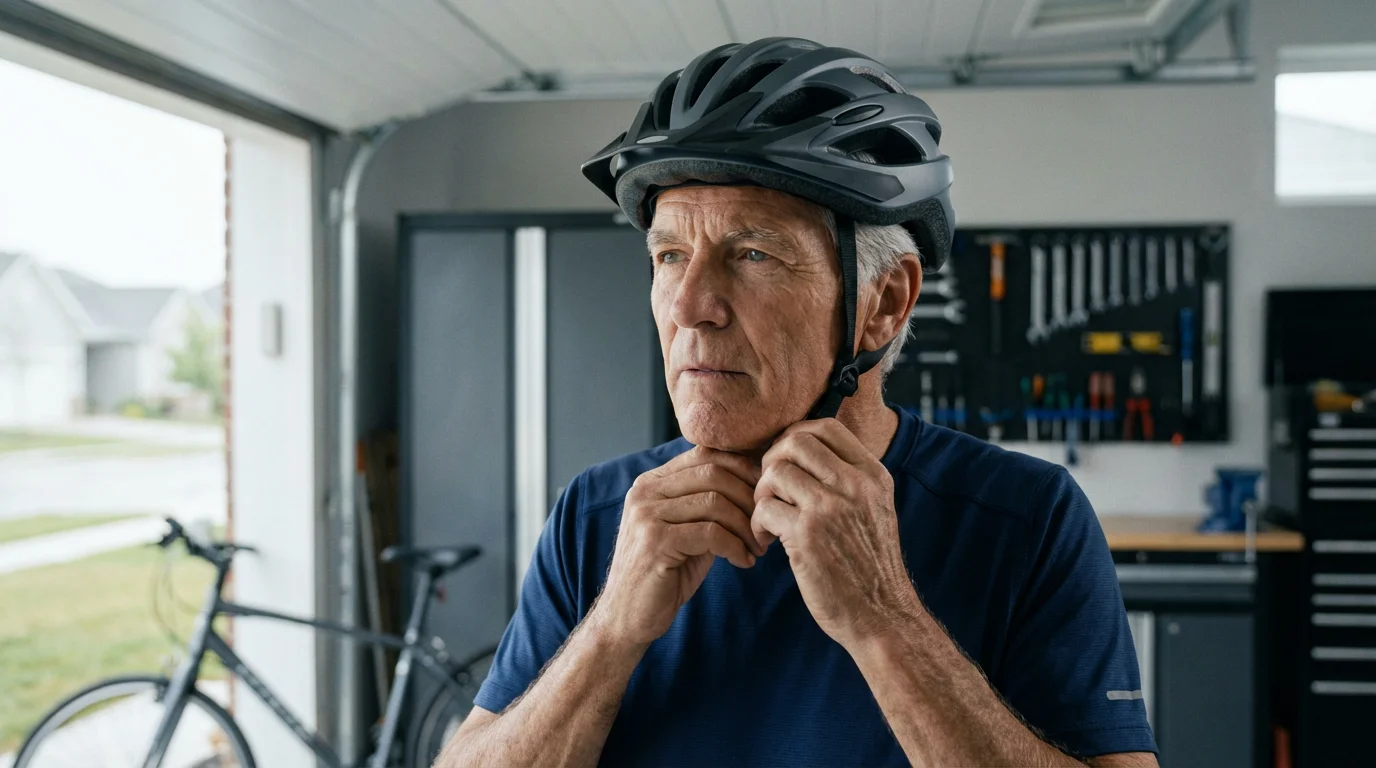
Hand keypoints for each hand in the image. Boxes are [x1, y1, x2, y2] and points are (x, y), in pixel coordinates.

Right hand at [591, 447, 765, 648]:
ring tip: (757, 547)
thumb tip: (755, 480)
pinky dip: (736, 547)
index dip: (743, 468)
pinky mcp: (655, 542)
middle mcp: (645, 492)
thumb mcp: (687, 530)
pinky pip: (711, 533)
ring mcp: (647, 515)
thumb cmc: (665, 574)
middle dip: (749, 499)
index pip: (706, 453)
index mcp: (652, 482)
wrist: (626, 618)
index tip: (765, 495)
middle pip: (714, 473)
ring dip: (746, 526)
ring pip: (715, 502)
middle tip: (766, 526)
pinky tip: (744, 562)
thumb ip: (707, 504)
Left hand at [751, 419, 918, 648]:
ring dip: (761, 493)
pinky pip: (764, 508)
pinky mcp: (808, 535)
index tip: (786, 464)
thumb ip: (848, 480)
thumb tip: (801, 451)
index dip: (795, 438)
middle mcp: (855, 485)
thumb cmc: (870, 566)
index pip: (825, 427)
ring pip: (775, 472)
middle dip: (772, 461)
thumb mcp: (875, 510)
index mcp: (872, 476)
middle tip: (770, 490)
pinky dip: (757, 523)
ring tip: (768, 518)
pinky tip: (767, 541)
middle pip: (795, 441)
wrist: (882, 615)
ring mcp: (831, 508)